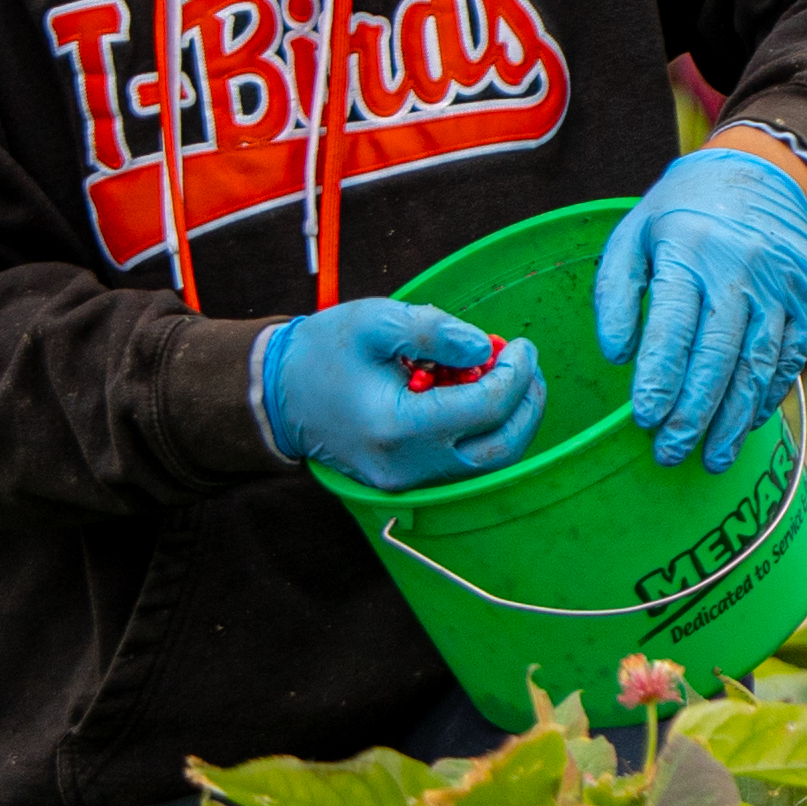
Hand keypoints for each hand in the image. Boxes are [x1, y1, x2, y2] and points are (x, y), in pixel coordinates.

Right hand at [256, 303, 546, 490]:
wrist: (278, 395)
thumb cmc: (325, 352)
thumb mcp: (375, 321)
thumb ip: (434, 330)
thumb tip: (485, 348)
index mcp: (398, 427)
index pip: (484, 408)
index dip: (514, 375)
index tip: (521, 345)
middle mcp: (407, 466)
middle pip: (498, 450)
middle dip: (525, 405)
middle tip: (528, 365)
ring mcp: (407, 483)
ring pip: (485, 464)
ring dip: (509, 420)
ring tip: (509, 376)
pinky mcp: (407, 483)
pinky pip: (462, 464)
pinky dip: (482, 432)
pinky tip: (478, 395)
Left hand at [591, 137, 806, 473]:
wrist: (765, 172)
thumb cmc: (685, 212)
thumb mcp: (635, 233)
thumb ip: (616, 292)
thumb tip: (617, 356)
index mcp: (689, 248)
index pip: (674, 325)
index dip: (660, 376)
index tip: (646, 418)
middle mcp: (740, 267)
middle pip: (718, 354)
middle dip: (693, 412)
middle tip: (671, 453)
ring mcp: (781, 283)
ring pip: (757, 363)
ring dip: (733, 417)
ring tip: (710, 457)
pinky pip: (790, 356)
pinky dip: (767, 394)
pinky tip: (745, 423)